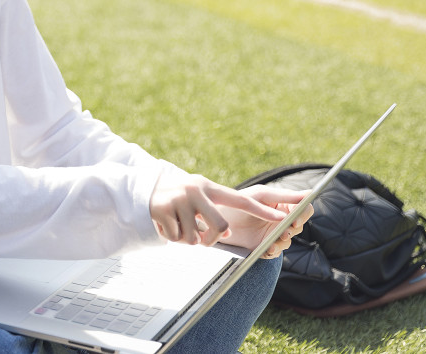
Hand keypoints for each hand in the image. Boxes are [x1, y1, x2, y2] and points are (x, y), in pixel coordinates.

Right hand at [149, 172, 287, 246]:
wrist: (142, 191)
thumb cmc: (179, 200)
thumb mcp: (199, 200)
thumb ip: (215, 213)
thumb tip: (229, 234)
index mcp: (209, 187)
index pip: (241, 200)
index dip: (262, 210)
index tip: (282, 217)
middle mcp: (196, 190)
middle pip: (220, 226)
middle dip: (212, 239)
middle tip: (203, 239)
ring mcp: (179, 199)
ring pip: (195, 237)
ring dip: (187, 238)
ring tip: (178, 226)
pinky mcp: (163, 209)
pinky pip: (176, 237)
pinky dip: (171, 237)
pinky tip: (165, 224)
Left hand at [217, 185, 312, 257]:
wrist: (215, 219)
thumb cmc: (237, 202)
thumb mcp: (261, 196)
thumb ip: (284, 196)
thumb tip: (310, 193)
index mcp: (282, 204)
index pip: (303, 209)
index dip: (303, 214)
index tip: (294, 219)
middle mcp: (281, 220)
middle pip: (299, 226)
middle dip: (292, 230)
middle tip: (283, 231)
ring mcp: (273, 234)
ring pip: (288, 240)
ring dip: (282, 241)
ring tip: (273, 241)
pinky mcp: (264, 246)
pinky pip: (276, 251)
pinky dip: (273, 250)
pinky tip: (267, 249)